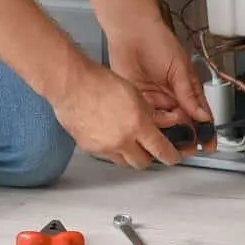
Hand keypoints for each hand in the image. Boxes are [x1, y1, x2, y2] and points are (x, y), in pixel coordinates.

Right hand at [50, 64, 189, 169]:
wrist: (70, 84)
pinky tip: (108, 133)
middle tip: (149, 147)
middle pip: (143, 162)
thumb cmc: (98, 82)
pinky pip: (106, 155)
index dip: (172, 156)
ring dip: (129, 153)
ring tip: (126, 138)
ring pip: (124, 161)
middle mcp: (122, 140)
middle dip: (148, 156)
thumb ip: (150, 112)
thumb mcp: (134, 93)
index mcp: (137, 124)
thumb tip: (164, 122)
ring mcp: (104, 147)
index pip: (162, 150)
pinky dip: (111, 148)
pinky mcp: (89, 148)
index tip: (174, 157)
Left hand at [102, 18, 213, 149]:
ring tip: (170, 134)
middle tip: (186, 146)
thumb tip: (203, 116)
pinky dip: (150, 124)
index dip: (204, 131)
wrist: (131, 31)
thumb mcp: (179, 68)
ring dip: (167, 132)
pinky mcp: (137, 100)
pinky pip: (146, 117)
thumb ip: (189, 93)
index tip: (207, 145)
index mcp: (186, 90)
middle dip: (185, 137)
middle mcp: (171, 98)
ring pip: (164, 125)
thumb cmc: (158, 41)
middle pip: (182, 125)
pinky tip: (153, 126)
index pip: (199, 116)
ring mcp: (154, 100)